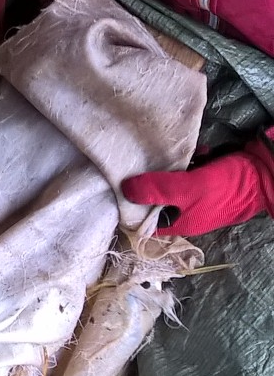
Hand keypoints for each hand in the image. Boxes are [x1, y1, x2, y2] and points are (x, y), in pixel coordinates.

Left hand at [123, 133, 273, 236]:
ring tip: (161, 152)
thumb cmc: (225, 187)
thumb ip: (158, 190)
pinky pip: (186, 169)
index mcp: (179, 224)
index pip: (145, 222)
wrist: (261, 172)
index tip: (115, 188)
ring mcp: (194, 195)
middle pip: (155, 199)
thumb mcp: (188, 189)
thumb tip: (125, 189)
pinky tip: (192, 151)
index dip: (130, 207)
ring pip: (169, 182)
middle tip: (134, 162)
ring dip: (167, 168)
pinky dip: (186, 160)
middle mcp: (184, 212)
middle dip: (148, 182)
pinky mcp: (202, 177)